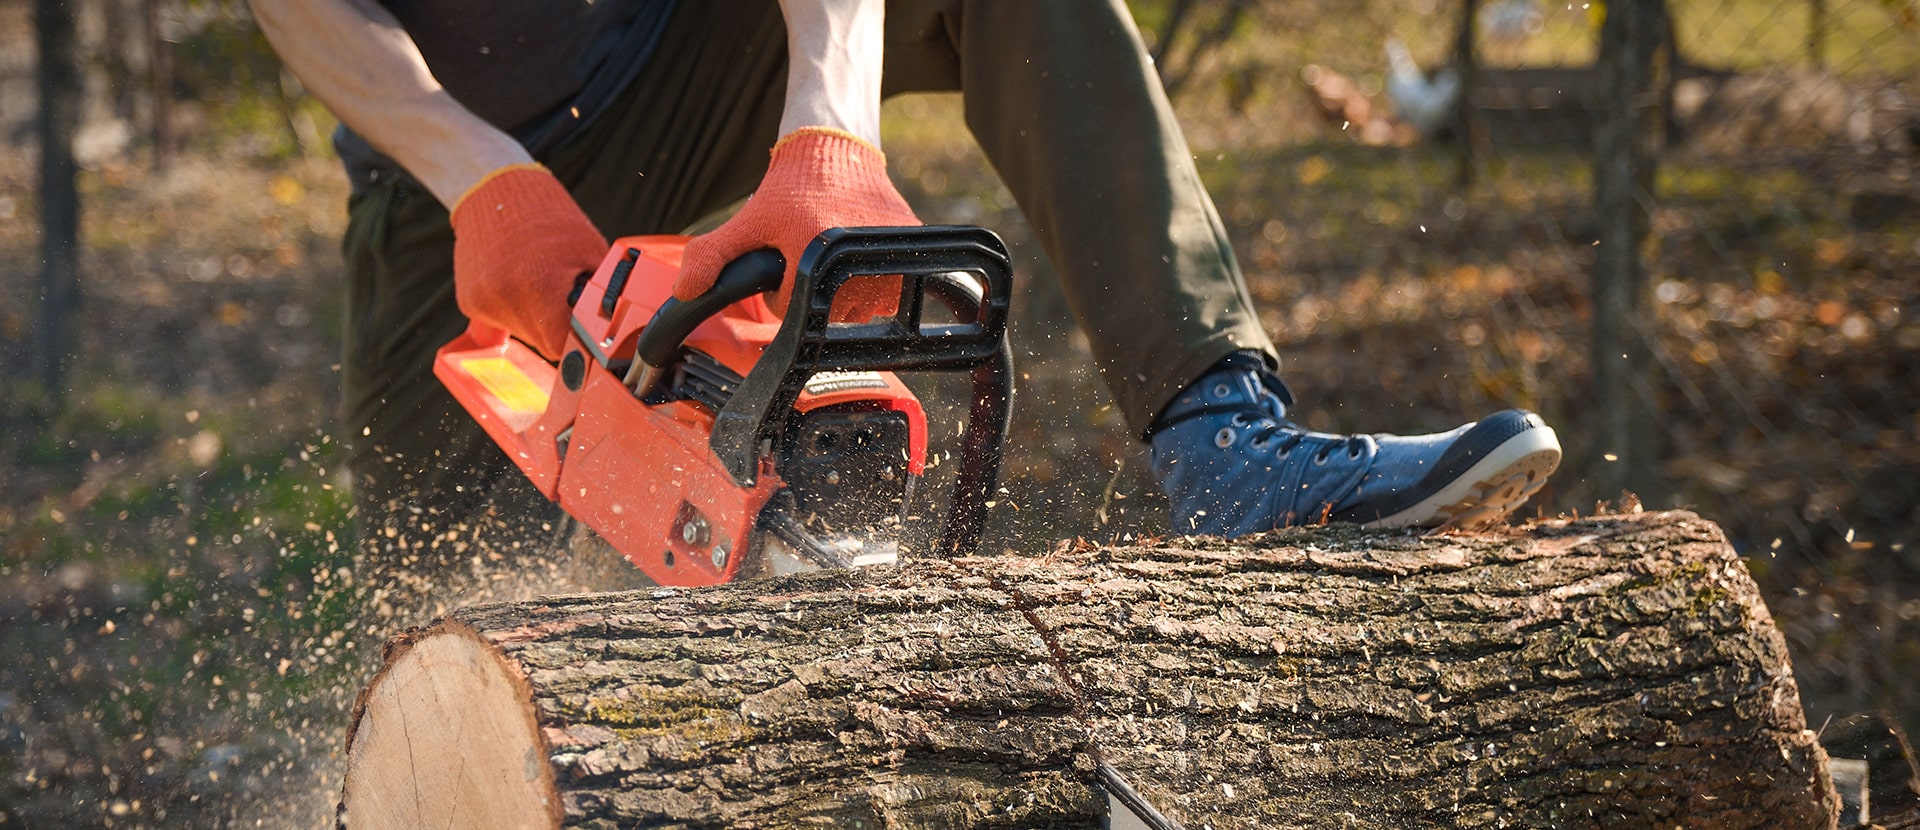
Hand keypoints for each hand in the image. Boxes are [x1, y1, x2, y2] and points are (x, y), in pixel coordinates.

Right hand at [449, 164, 606, 359]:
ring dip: (535, 316)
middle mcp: (505, 297)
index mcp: (539, 286)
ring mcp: (482, 301)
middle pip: (542, 340)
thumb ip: (599, 295)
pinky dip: (513, 307)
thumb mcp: (591, 251)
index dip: (576, 337)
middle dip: (556, 323)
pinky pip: (501, 320)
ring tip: (538, 279)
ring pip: (522, 332)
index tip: (582, 325)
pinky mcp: (468, 301)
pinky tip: (518, 278)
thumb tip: (609, 328)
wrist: (495, 189)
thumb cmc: (550, 217)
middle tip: (561, 292)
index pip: (562, 344)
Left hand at [675, 127, 918, 320]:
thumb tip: (686, 290)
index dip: (778, 293)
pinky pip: (886, 293)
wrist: (833, 149)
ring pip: (857, 308)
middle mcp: (853, 256)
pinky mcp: (905, 244)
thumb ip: (712, 256)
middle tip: (804, 256)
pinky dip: (869, 284)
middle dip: (809, 293)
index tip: (782, 265)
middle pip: (824, 313)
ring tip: (827, 257)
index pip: (789, 310)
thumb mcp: (748, 221)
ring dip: (840, 293)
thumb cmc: (790, 187)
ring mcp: (883, 253)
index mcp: (811, 251)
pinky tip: (853, 260)